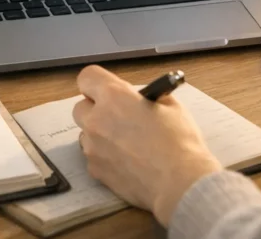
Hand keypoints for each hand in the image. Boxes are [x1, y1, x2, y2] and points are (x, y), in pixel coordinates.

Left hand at [72, 65, 221, 225]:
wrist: (179, 183)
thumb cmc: (179, 142)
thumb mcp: (171, 106)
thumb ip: (148, 98)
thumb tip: (141, 99)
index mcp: (114, 97)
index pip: (87, 77)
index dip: (96, 83)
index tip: (107, 89)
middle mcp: (97, 120)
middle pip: (80, 107)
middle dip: (95, 109)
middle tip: (119, 116)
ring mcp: (93, 147)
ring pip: (86, 134)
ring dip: (100, 134)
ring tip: (126, 143)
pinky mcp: (95, 171)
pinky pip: (93, 157)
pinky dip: (105, 156)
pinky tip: (128, 161)